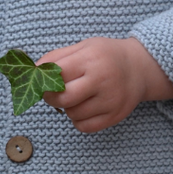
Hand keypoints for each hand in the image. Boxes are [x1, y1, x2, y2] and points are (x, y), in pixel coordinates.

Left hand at [39, 37, 172, 133]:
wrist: (139, 68)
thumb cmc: (105, 55)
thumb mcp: (83, 46)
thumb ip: (57, 57)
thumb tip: (32, 70)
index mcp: (91, 59)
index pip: (57, 74)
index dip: (43, 79)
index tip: (40, 80)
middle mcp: (102, 80)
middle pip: (63, 98)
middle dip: (50, 97)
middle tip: (52, 92)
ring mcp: (110, 101)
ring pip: (72, 114)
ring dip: (66, 108)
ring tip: (74, 96)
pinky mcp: (115, 116)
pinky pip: (84, 127)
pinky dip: (77, 120)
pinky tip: (83, 107)